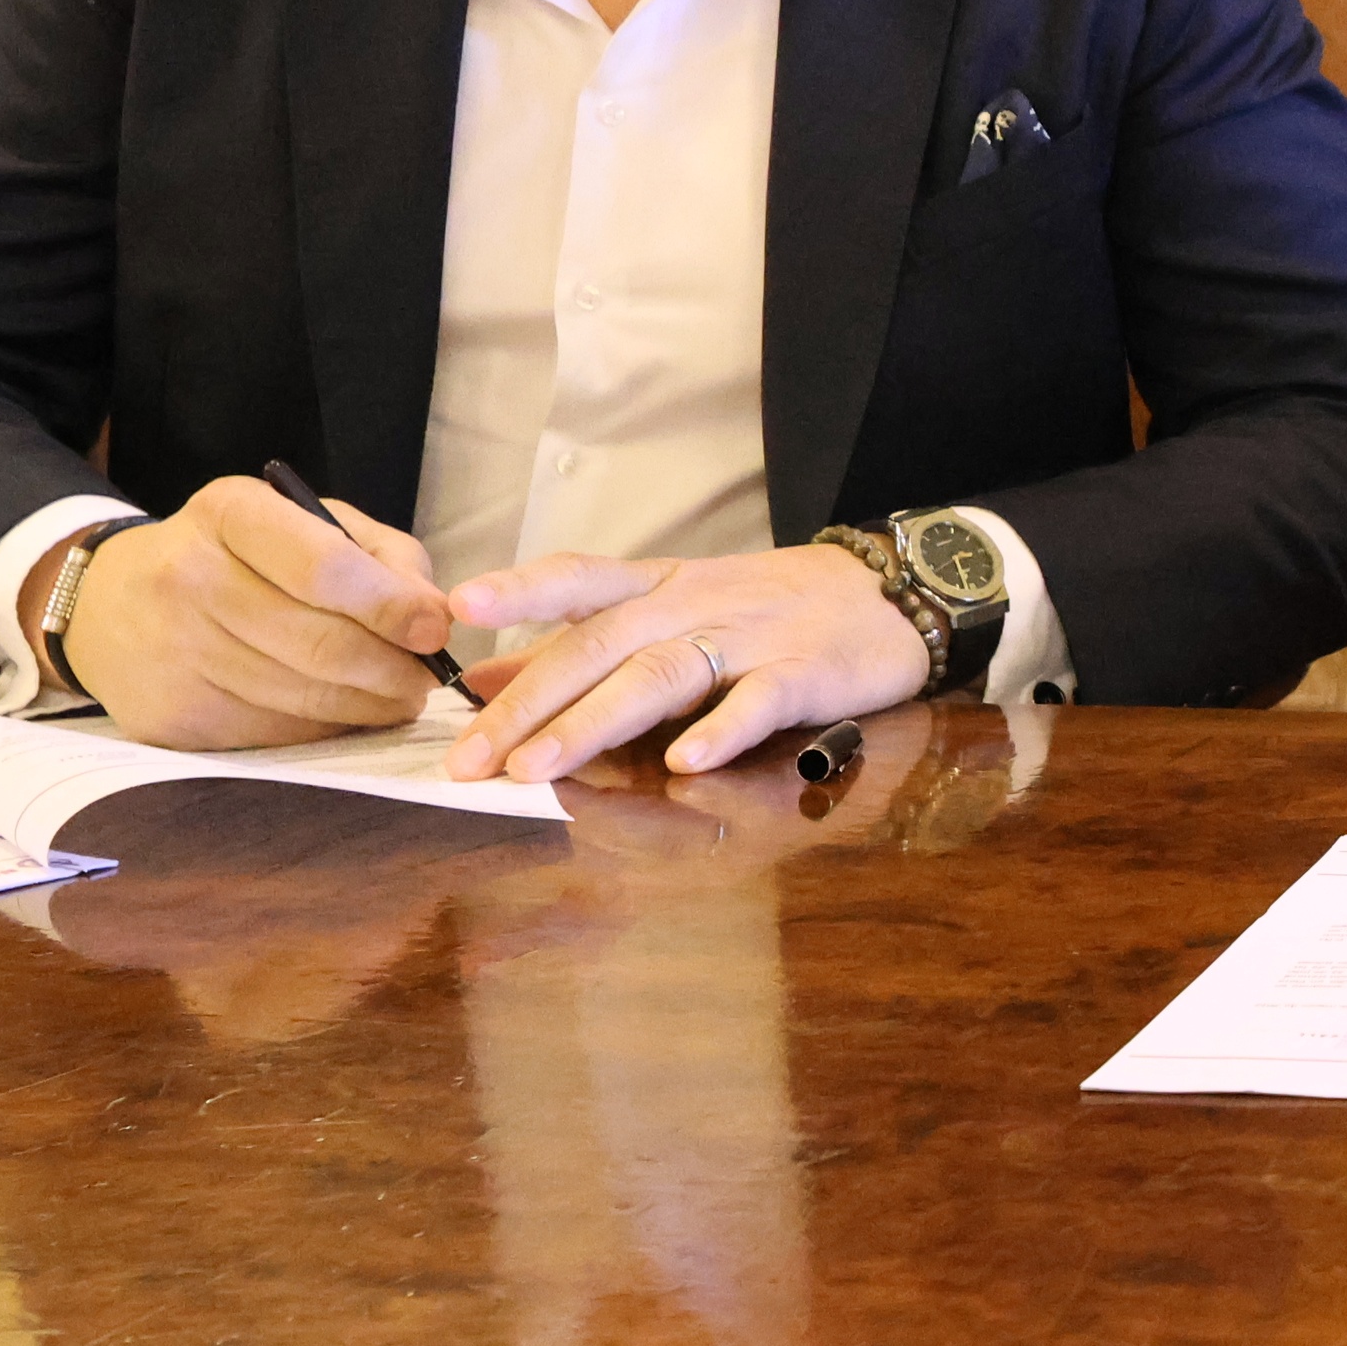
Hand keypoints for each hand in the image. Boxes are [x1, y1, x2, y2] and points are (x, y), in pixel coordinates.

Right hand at [59, 474, 454, 748]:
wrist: (110, 606)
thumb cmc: (234, 556)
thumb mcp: (302, 521)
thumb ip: (380, 556)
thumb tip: (433, 616)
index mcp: (229, 514)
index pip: (323, 567)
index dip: (390, 605)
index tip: (435, 629)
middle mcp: (190, 579)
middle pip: (320, 643)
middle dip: (393, 668)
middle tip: (428, 678)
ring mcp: (173, 652)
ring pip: (302, 696)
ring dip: (369, 705)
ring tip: (399, 697)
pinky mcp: (170, 718)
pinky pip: (273, 732)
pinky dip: (324, 728)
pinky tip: (344, 713)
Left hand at [442, 543, 925, 783]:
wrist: (887, 595)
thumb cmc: (764, 608)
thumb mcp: (669, 611)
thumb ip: (577, 647)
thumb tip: (480, 681)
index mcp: (659, 585)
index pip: (580, 577)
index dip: (522, 589)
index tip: (458, 606)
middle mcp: (695, 603)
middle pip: (602, 645)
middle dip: (530, 703)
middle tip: (469, 757)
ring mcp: (752, 636)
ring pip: (662, 674)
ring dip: (595, 722)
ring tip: (538, 767)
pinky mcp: (806, 673)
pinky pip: (760, 700)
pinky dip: (723, 729)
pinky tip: (687, 763)